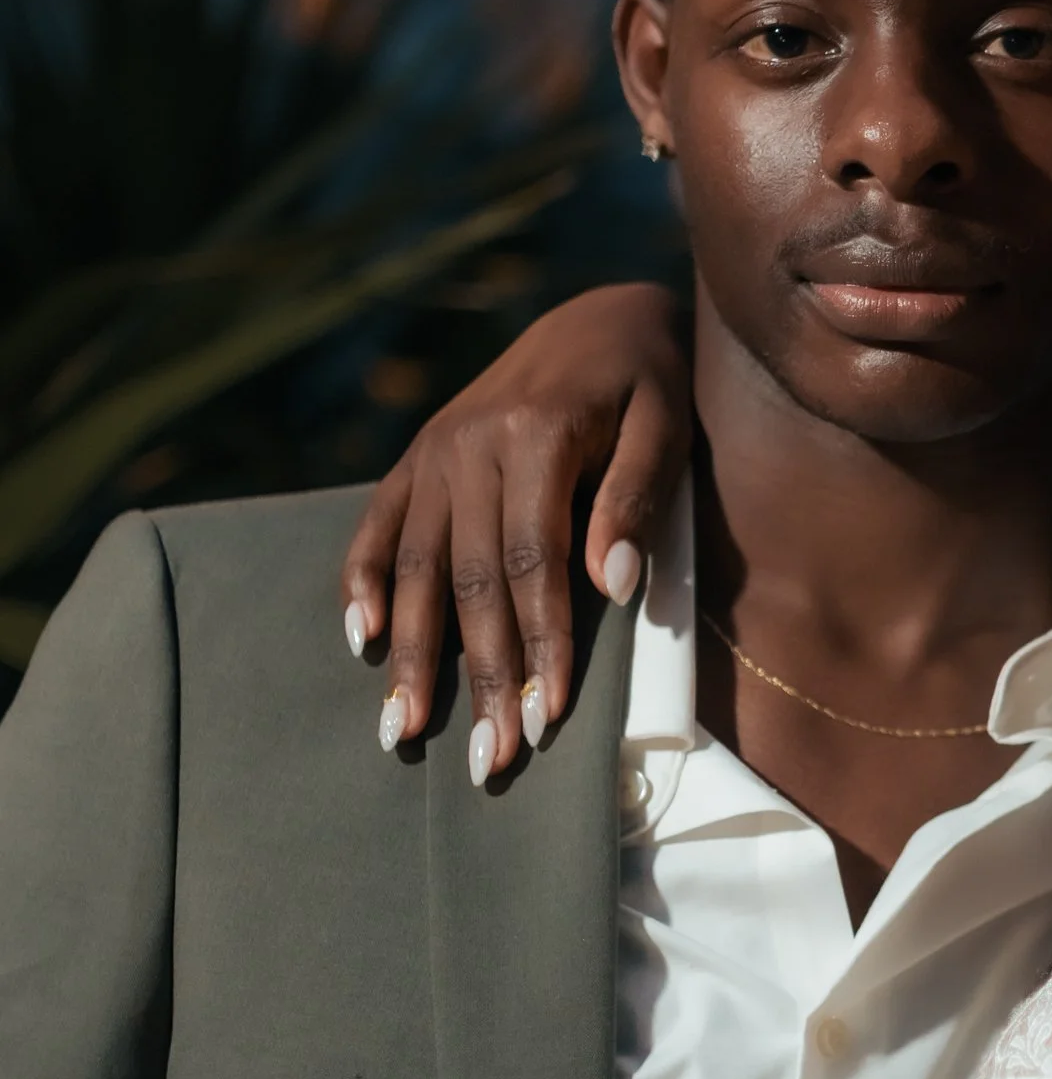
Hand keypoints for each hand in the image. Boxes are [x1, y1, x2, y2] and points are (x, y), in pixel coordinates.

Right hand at [341, 283, 692, 775]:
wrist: (597, 318)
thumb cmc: (647, 383)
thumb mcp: (665, 423)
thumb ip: (635, 498)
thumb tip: (612, 585)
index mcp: (533, 435)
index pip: (533, 563)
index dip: (541, 644)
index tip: (549, 719)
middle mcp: (468, 444)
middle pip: (469, 582)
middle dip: (479, 677)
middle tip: (489, 760)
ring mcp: (434, 452)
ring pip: (413, 568)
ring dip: (408, 655)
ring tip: (403, 732)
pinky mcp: (416, 458)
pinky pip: (377, 526)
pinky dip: (361, 583)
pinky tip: (359, 642)